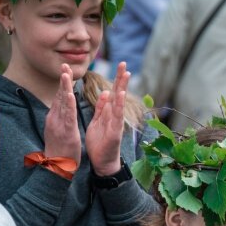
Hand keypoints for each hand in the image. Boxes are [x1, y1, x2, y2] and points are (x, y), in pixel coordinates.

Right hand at [42, 65, 81, 163]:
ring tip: (66, 74)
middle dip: (62, 80)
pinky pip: (68, 116)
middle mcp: (54, 118)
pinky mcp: (66, 132)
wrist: (57, 166)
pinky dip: (68, 105)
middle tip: (64, 64)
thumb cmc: (60, 148)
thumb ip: (60, 116)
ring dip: (64, 88)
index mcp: (54, 117)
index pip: (59, 97)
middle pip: (59, 96)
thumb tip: (61, 107)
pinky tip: (70, 95)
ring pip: (62, 103)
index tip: (65, 69)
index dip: (62, 83)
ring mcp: (59, 125)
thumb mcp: (59, 129)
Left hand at [85, 61, 130, 175]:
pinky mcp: (114, 132)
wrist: (102, 162)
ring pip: (119, 103)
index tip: (120, 65)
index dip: (117, 79)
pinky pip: (116, 117)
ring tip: (126, 74)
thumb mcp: (98, 121)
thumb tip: (107, 92)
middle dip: (121, 79)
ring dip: (122, 88)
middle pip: (118, 94)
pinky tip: (120, 95)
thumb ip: (102, 108)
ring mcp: (116, 123)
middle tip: (124, 63)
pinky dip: (118, 106)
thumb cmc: (100, 143)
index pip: (113, 92)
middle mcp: (114, 116)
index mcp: (108, 113)